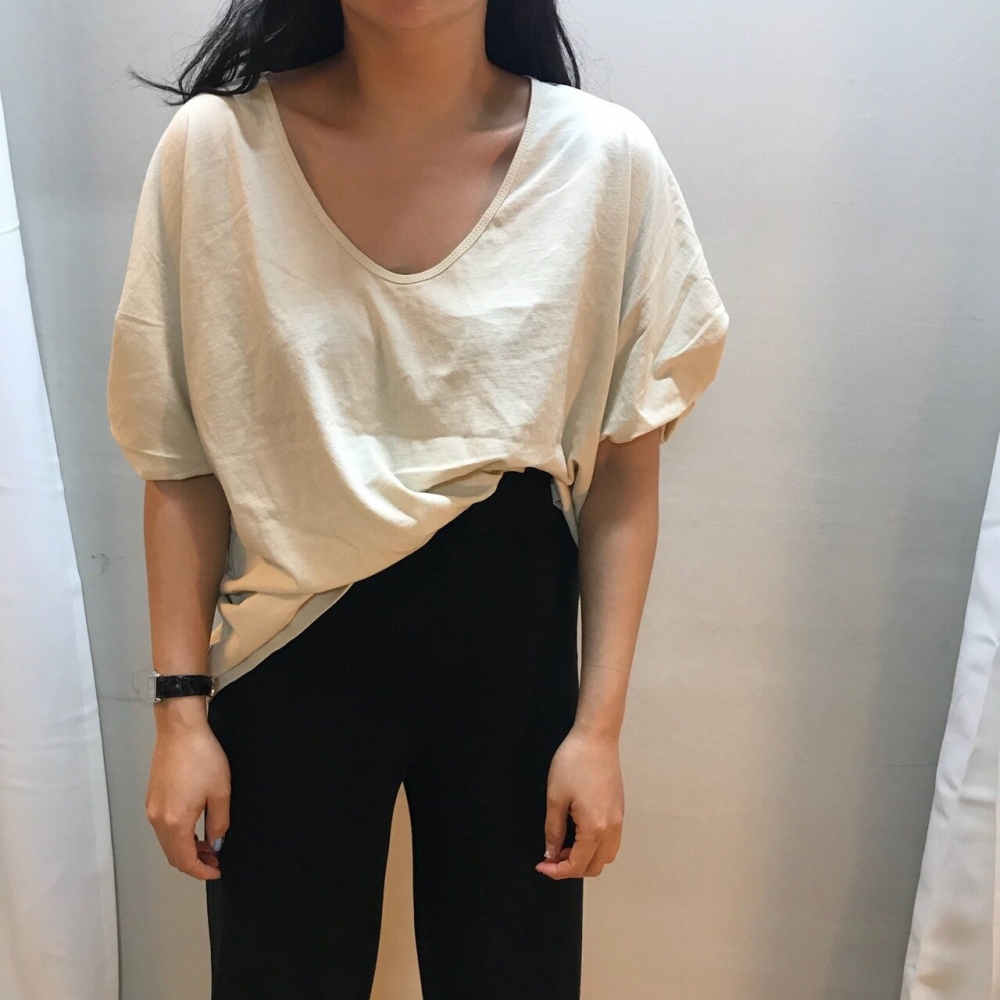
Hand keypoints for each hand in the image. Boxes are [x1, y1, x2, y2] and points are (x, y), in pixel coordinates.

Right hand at [146, 706, 230, 880]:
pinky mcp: (152, 798)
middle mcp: (157, 820)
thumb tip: (216, 843)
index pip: (185, 860)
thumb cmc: (203, 757)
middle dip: (194, 862)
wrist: (180, 729)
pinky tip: (195, 828)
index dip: (202, 871)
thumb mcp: (221, 791)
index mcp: (174, 822)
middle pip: (173, 855)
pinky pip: (163, 828)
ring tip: (209, 843)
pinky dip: (178, 836)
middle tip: (216, 858)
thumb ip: (219, 823)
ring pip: (167, 843)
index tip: (217, 871)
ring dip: (186, 849)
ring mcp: (151, 809)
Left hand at [536, 727, 623, 878]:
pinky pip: (611, 842)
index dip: (557, 871)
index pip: (577, 864)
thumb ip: (553, 830)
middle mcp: (612, 828)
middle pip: (594, 866)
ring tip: (564, 845)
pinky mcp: (620, 810)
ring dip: (585, 859)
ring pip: (606, 856)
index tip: (541, 866)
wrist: (596, 737)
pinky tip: (579, 834)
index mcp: (595, 828)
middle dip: (571, 868)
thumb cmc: (574, 762)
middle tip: (551, 856)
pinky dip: (596, 847)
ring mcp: (619, 819)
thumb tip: (551, 852)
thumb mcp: (556, 797)